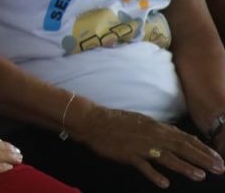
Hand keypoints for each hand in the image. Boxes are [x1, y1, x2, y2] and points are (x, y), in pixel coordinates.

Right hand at [73, 105, 224, 187]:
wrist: (93, 120)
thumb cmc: (116, 121)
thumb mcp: (142, 121)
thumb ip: (159, 130)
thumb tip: (176, 136)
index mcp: (157, 127)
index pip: (185, 138)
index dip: (203, 149)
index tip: (217, 158)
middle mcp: (152, 135)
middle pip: (182, 148)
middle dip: (202, 158)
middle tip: (219, 169)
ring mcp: (140, 146)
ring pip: (167, 157)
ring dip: (185, 167)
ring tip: (200, 176)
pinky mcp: (128, 155)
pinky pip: (143, 166)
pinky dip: (154, 175)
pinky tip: (165, 184)